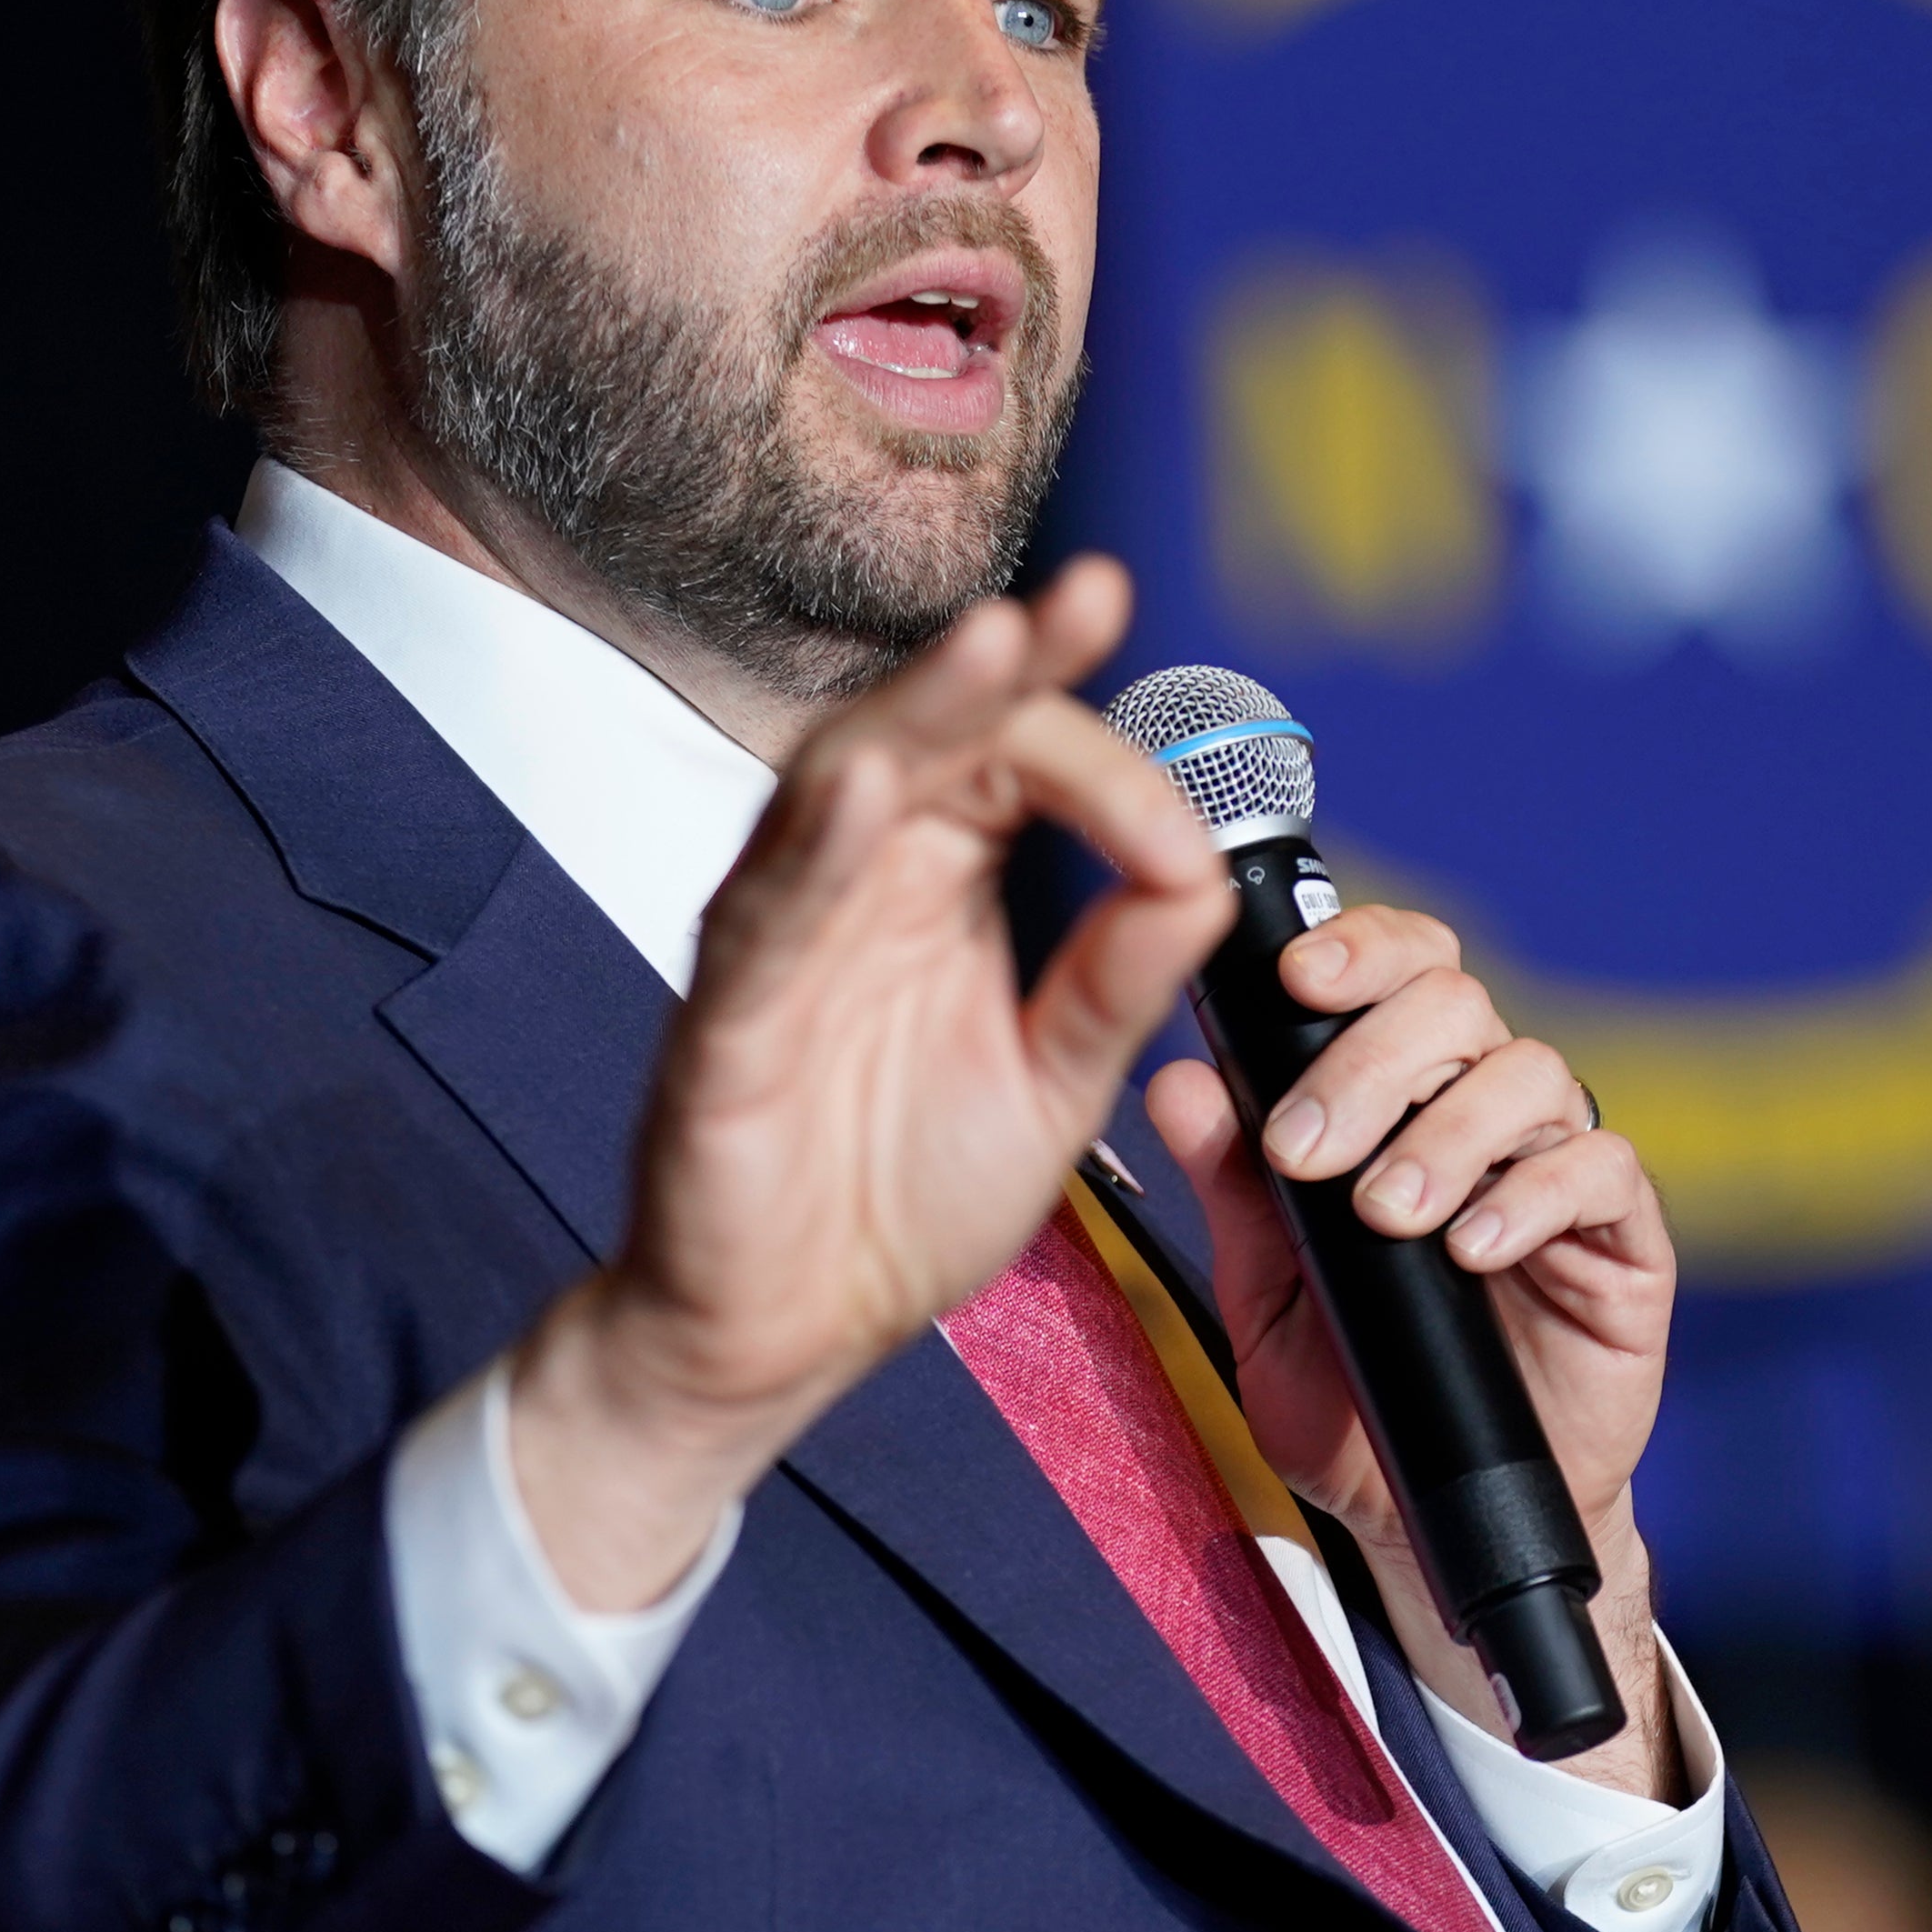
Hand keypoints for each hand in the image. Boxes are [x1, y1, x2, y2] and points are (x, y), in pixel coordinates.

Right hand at [509, 560, 1232, 1605]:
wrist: (792, 1336)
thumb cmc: (901, 1197)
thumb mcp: (1056, 1081)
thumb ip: (1121, 978)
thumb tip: (1207, 877)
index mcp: (941, 886)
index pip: (1022, 768)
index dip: (1111, 765)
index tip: (1193, 828)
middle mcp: (857, 886)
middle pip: (930, 738)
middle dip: (1007, 667)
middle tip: (1091, 596)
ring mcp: (782, 944)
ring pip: (835, 788)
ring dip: (914, 712)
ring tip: (988, 642)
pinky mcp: (723, 1022)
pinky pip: (762, 918)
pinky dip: (812, 849)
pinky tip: (861, 788)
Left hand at [1142, 910, 1686, 1797]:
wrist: (1430, 1520)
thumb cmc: (1352, 1401)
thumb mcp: (1268, 1298)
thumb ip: (1235, 1191)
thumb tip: (1179, 1080)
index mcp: (1405, 1101)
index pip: (1402, 973)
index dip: (1362, 948)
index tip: (1296, 981)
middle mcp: (1487, 1114)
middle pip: (1461, 1005)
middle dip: (1375, 1060)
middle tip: (1309, 1150)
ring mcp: (1560, 1171)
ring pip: (1532, 1074)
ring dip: (1447, 1133)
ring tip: (1388, 1217)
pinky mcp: (1623, 1240)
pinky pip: (1600, 1170)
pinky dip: (1530, 1197)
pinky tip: (1470, 1249)